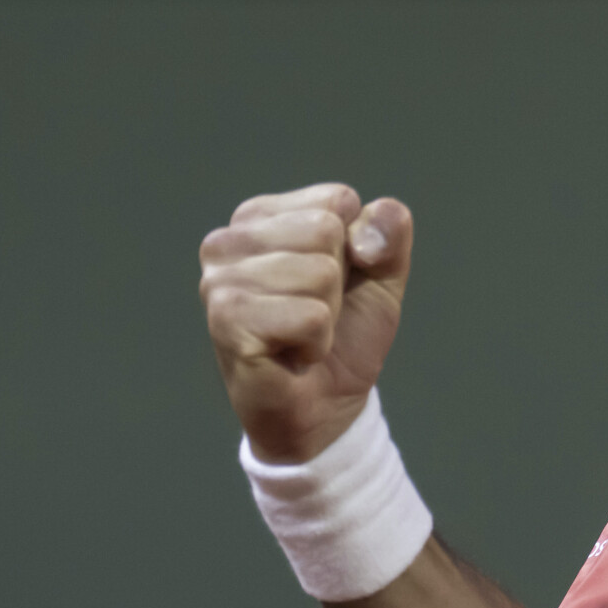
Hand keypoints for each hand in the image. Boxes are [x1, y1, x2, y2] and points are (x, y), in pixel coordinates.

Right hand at [200, 184, 412, 463]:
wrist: (327, 407)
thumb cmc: (345, 334)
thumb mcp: (382, 275)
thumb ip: (388, 232)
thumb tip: (372, 224)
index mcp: (259, 216)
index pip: (337, 200)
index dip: (356, 247)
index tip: (334, 283)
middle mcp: (227, 242)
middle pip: (326, 231)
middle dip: (339, 283)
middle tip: (315, 315)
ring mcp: (219, 282)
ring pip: (319, 273)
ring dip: (327, 316)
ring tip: (301, 335)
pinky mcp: (226, 323)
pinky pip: (310, 316)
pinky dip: (317, 343)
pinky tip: (292, 355)